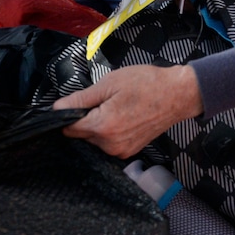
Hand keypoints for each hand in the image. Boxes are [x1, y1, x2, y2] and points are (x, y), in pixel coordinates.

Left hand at [53, 64, 202, 157]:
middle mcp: (110, 145)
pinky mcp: (129, 152)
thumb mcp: (110, 82)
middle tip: (104, 98)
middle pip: (81, 134)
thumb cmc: (146, 83)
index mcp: (103, 126)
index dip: (68, 113)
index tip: (77, 101)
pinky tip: (123, 115)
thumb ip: (81, 98)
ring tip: (117, 106)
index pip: (68, 128)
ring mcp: (120, 151)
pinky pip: (108, 143)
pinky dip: (109, 130)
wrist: (177, 94)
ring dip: (97, 124)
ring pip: (94, 139)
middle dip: (85, 117)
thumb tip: (58, 108)